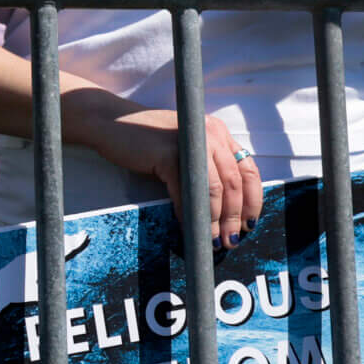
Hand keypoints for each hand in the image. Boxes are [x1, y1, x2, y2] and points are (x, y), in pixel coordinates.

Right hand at [77, 107, 260, 249]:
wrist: (110, 122)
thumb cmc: (146, 140)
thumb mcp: (185, 148)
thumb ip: (205, 167)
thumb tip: (224, 209)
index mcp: (217, 132)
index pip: (248, 170)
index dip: (253, 200)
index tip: (250, 224)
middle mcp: (209, 133)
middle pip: (233, 183)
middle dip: (235, 217)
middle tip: (231, 240)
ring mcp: (189, 142)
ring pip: (213, 189)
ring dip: (215, 220)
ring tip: (213, 241)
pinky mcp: (167, 153)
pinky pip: (184, 191)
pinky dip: (187, 214)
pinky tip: (186, 228)